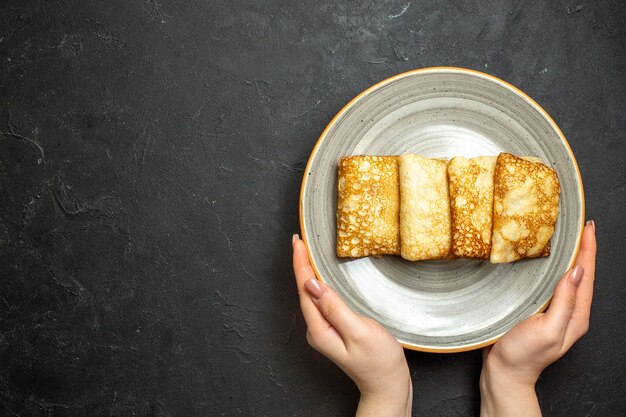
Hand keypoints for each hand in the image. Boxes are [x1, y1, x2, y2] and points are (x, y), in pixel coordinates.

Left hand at [292, 234, 411, 416]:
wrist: (388, 384)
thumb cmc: (379, 361)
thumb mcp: (359, 331)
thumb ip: (335, 308)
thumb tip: (313, 286)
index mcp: (319, 329)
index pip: (304, 289)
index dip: (300, 263)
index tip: (298, 243)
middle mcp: (317, 329)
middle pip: (304, 290)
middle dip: (300, 263)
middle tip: (299, 240)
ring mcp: (324, 330)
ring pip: (311, 295)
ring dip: (307, 272)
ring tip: (304, 251)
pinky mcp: (333, 328)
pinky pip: (321, 300)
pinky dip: (318, 283)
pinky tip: (320, 275)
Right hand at [480, 220, 596, 416]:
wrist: (503, 372)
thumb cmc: (523, 355)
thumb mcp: (547, 329)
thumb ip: (564, 302)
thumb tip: (576, 272)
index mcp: (576, 315)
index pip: (587, 274)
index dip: (589, 249)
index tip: (588, 227)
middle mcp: (569, 311)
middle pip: (580, 273)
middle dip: (582, 248)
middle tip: (580, 225)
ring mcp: (553, 310)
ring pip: (565, 276)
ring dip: (567, 255)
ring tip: (566, 235)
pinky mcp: (538, 309)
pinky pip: (549, 282)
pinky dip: (551, 266)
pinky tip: (543, 259)